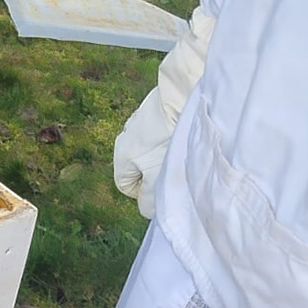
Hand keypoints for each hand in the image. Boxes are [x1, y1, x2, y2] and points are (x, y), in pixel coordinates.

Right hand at [114, 88, 172, 218]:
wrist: (182, 97)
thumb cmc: (166, 140)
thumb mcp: (157, 177)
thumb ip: (150, 198)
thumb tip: (148, 211)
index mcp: (121, 155)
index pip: (126, 186)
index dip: (145, 194)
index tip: (164, 190)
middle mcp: (124, 138)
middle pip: (139, 168)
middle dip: (156, 173)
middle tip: (177, 173)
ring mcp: (140, 122)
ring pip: (151, 150)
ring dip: (166, 154)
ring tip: (184, 152)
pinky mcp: (157, 110)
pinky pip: (162, 133)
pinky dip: (173, 137)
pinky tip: (187, 134)